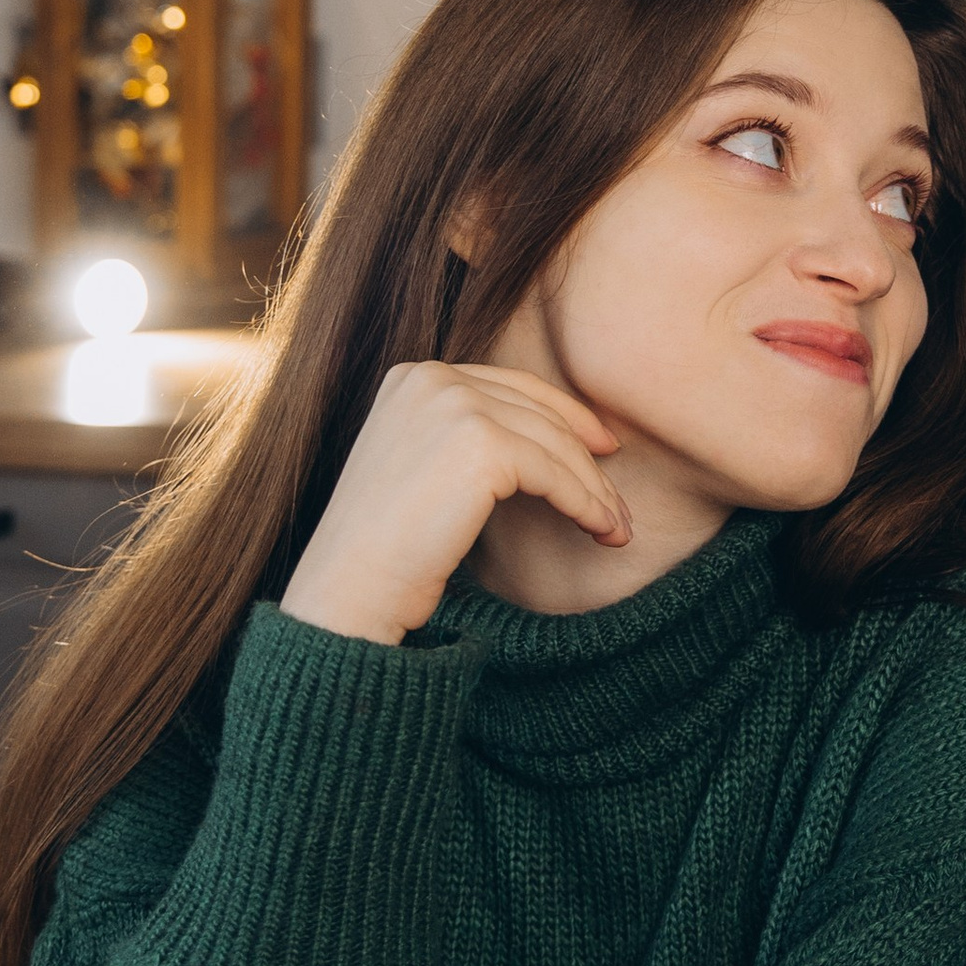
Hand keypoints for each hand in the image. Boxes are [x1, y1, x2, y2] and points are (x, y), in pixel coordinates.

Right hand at [277, 361, 628, 645]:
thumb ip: (463, 437)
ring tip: (617, 528)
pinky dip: (586, 504)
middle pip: (538, 413)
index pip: (511, 387)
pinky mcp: (482, 444)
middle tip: (617, 501)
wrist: (348, 589)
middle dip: (586, 459)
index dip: (565, 415)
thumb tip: (546, 440)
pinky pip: (555, 474)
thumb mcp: (418, 467)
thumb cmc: (384, 548)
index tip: (602, 446)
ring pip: (554, 444)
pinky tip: (603, 530)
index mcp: (413, 376)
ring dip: (594, 489)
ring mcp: (455, 405)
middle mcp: (432, 378)